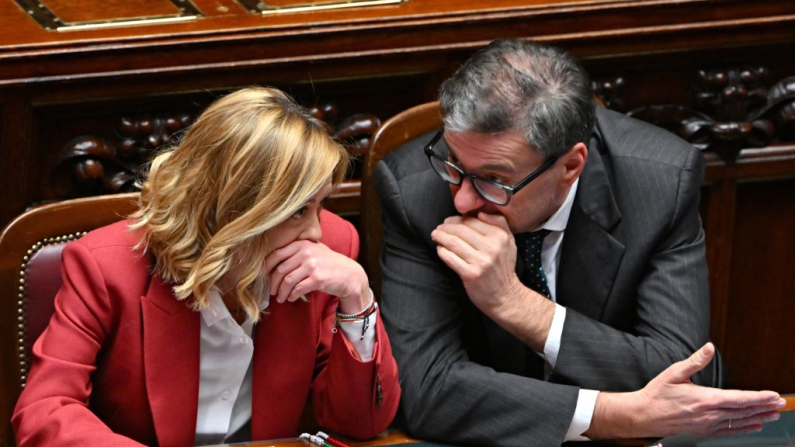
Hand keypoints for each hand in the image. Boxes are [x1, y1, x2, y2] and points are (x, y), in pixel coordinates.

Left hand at [264, 240, 369, 313]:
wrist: (349, 274)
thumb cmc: (329, 264)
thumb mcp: (314, 250)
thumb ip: (296, 252)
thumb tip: (272, 262)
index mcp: (302, 244)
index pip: (276, 254)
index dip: (267, 268)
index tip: (264, 277)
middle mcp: (306, 252)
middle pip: (280, 270)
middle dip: (273, 284)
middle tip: (272, 291)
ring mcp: (312, 265)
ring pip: (287, 281)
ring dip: (282, 292)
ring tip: (281, 298)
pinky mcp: (317, 278)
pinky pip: (297, 289)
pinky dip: (292, 296)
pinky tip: (292, 298)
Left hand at [431, 212, 522, 313]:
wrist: (505, 296)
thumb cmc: (504, 267)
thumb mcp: (509, 242)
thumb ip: (499, 222)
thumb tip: (480, 213)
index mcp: (500, 236)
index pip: (472, 221)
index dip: (457, 219)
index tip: (449, 221)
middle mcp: (492, 247)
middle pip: (460, 230)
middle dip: (445, 227)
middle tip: (439, 228)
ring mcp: (480, 261)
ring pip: (453, 242)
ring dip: (440, 237)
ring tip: (435, 235)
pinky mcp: (470, 274)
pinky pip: (450, 258)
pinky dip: (442, 251)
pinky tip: (440, 249)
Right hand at [590, 343, 784, 438]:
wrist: (644, 415)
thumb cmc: (657, 394)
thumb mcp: (674, 372)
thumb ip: (695, 361)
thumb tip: (709, 347)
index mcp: (705, 398)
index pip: (739, 398)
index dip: (759, 397)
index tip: (773, 395)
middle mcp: (709, 414)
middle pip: (744, 411)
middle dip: (764, 407)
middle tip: (780, 404)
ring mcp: (707, 425)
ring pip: (740, 422)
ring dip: (759, 418)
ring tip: (774, 414)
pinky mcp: (703, 432)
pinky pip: (729, 432)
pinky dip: (745, 429)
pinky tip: (754, 426)